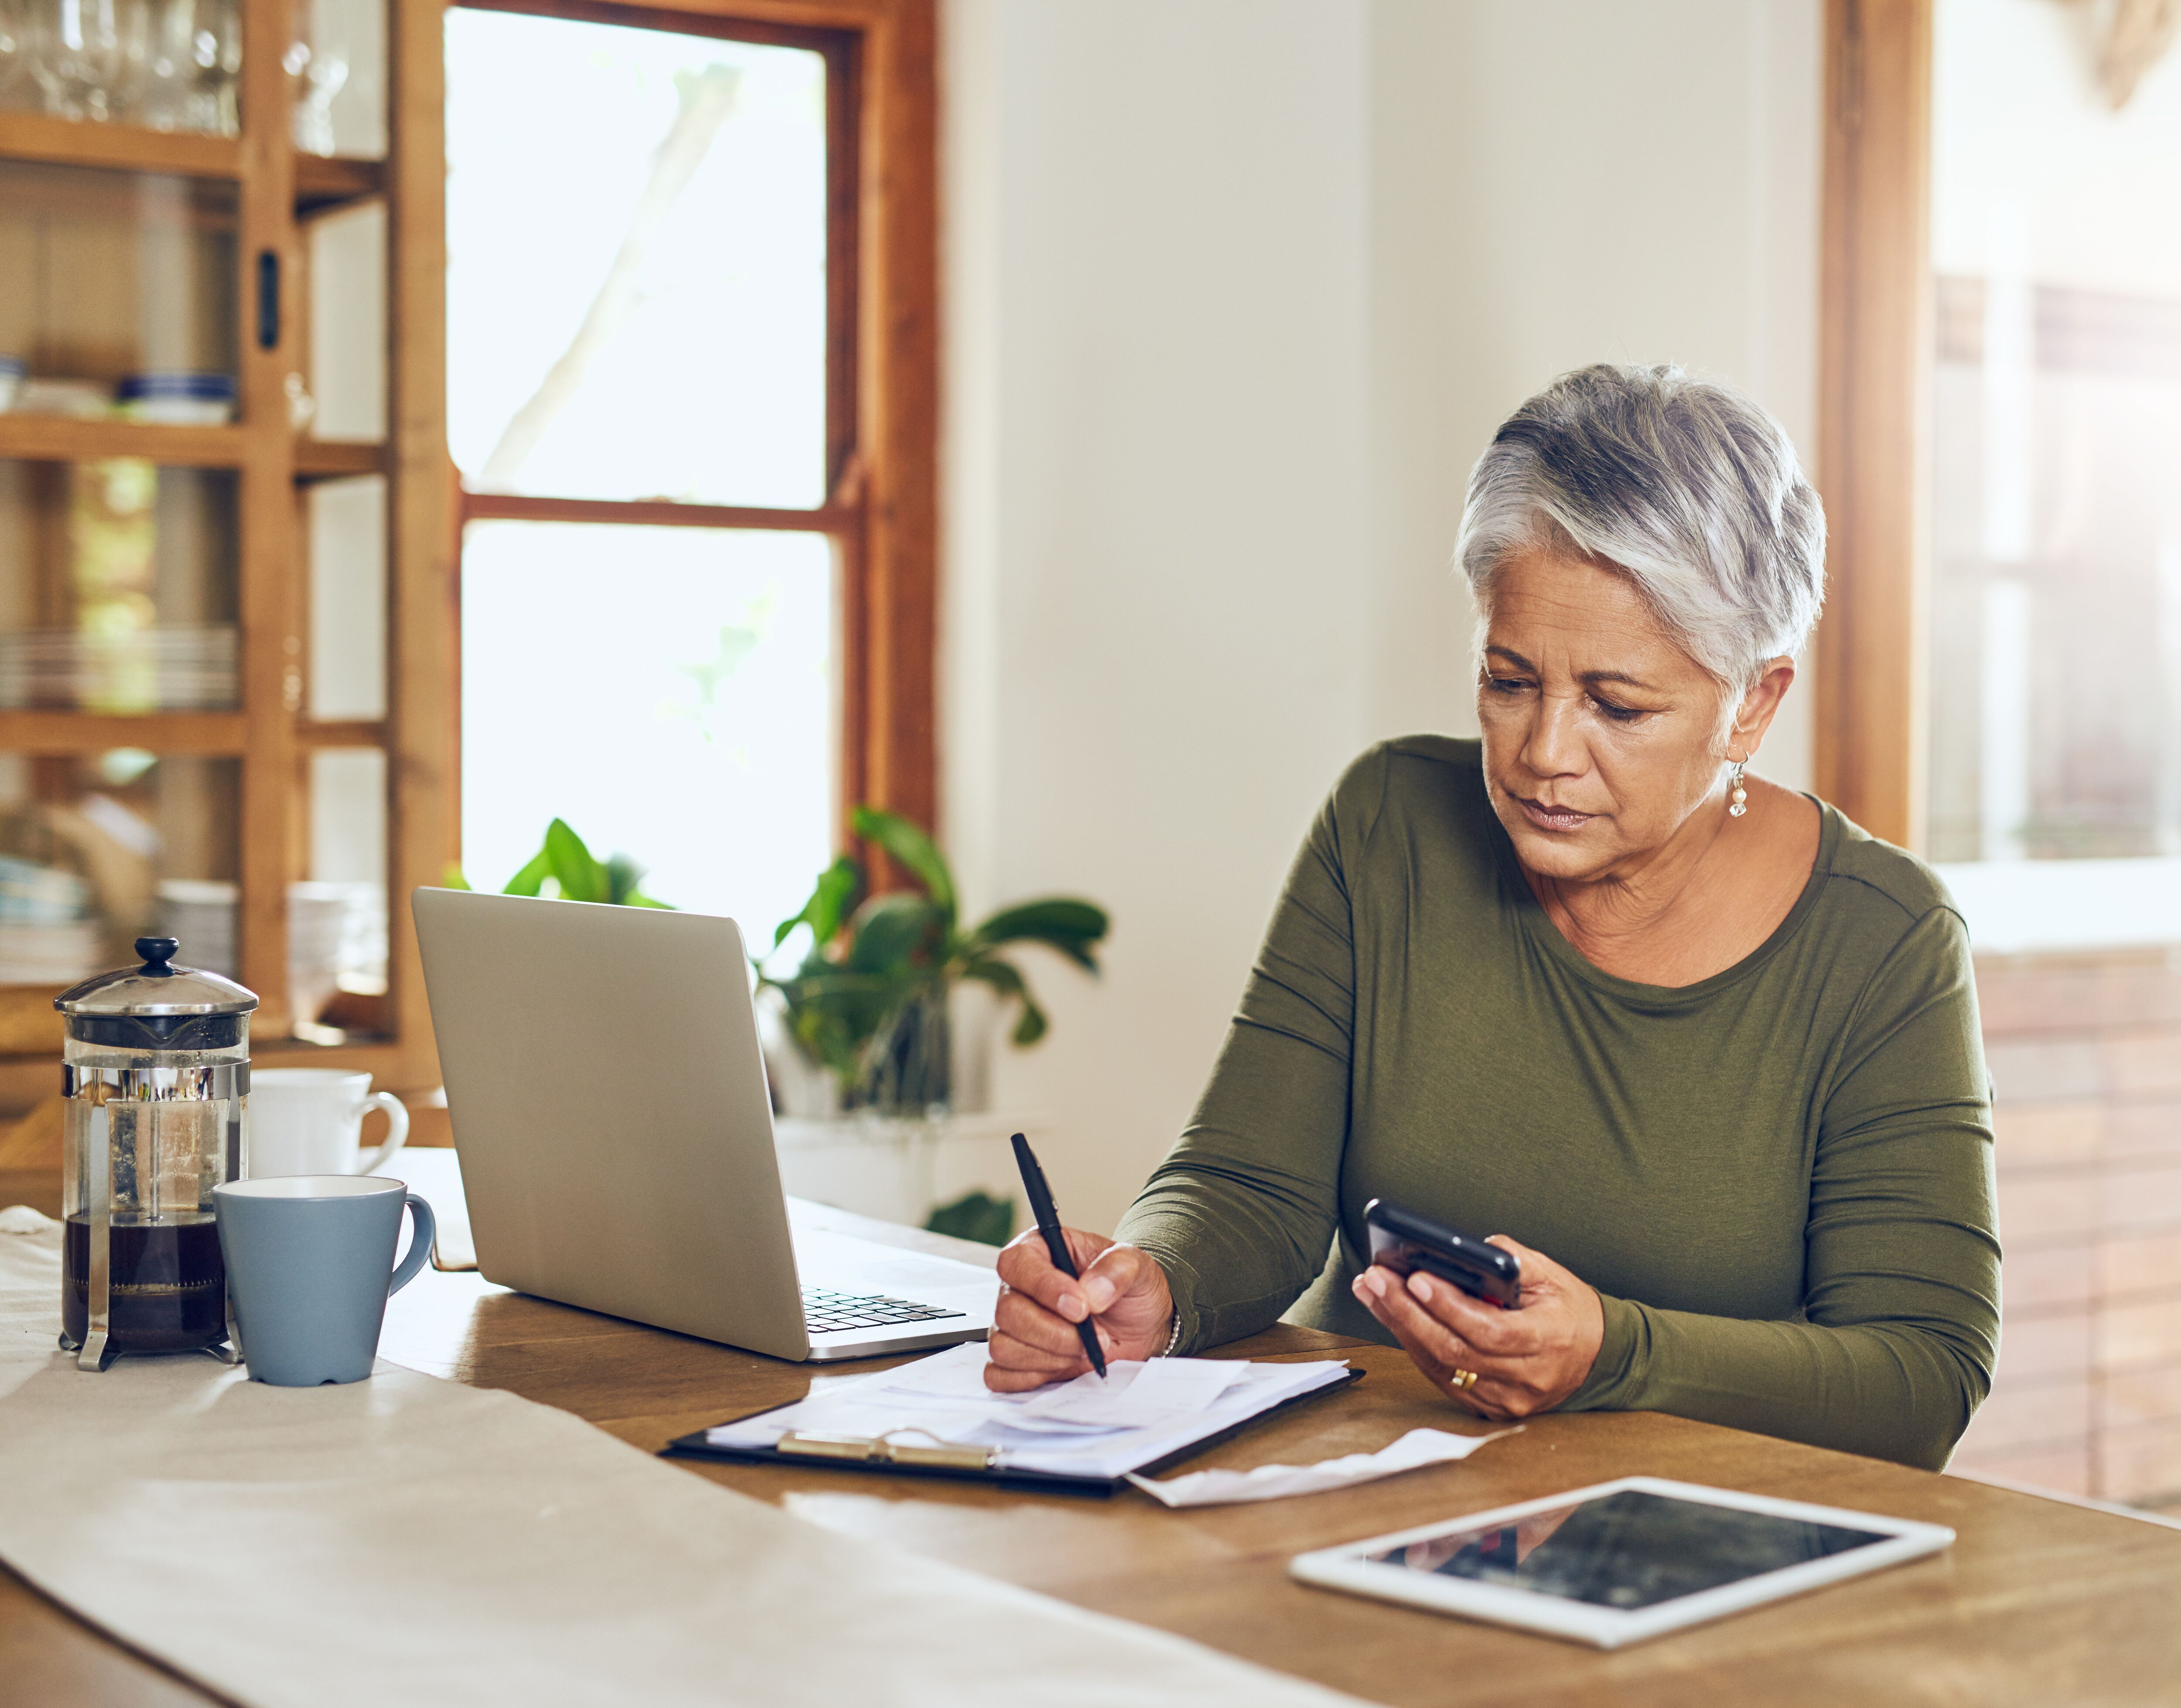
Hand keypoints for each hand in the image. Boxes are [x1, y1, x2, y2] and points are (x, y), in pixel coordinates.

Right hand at [984, 1228, 1173, 1391]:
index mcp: (1038, 1251)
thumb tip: (1092, 1292)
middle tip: (1096, 1337)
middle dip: (1056, 1333)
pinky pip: (1001, 1376)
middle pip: (1008, 1311)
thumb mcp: (1136, 1266)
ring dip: (1051, 1357)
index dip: (1044, 1287)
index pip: (1016, 1263)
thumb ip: (1117, 1268)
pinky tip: (1064, 1366)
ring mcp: (1012, 1326)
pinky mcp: (1013, 1361)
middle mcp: (1018, 1287)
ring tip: (1086, 1350)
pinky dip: (1032, 1378)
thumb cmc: (1129, 1289)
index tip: (1081, 1308)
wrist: (1139, 1327)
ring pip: (1004, 1346)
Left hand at [1351, 1235, 1602, 1420]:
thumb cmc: (1571, 1311)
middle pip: (1455, 1350)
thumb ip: (1511, 1259)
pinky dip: (1416, 1346)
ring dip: (1400, 1327)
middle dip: (1407, 1312)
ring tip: (1372, 1292)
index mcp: (1547, 1342)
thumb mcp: (1552, 1275)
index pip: (1488, 1330)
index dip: (1448, 1306)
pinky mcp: (1491, 1408)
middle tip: (1374, 1279)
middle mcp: (1526, 1380)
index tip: (1416, 1277)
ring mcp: (1507, 1401)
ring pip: (1442, 1367)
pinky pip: (1444, 1378)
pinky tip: (1393, 1318)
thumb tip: (1464, 1249)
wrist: (1599, 1356)